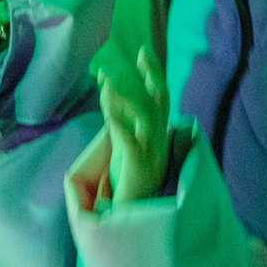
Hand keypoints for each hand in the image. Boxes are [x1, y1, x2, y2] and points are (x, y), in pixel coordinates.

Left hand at [96, 46, 170, 206]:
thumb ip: (123, 124)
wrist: (135, 213)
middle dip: (152, 74)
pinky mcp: (138, 165)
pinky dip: (117, 119)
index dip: (153, 74)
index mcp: (159, 135)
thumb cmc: (130, 180)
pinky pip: (128, 137)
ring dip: (126, 96)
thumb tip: (110, 97)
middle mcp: (160, 140)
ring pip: (146, 116)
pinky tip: (105, 105)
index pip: (161, 98)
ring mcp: (152, 152)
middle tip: (138, 53)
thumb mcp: (128, 146)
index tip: (142, 52)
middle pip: (162, 100)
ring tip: (107, 81)